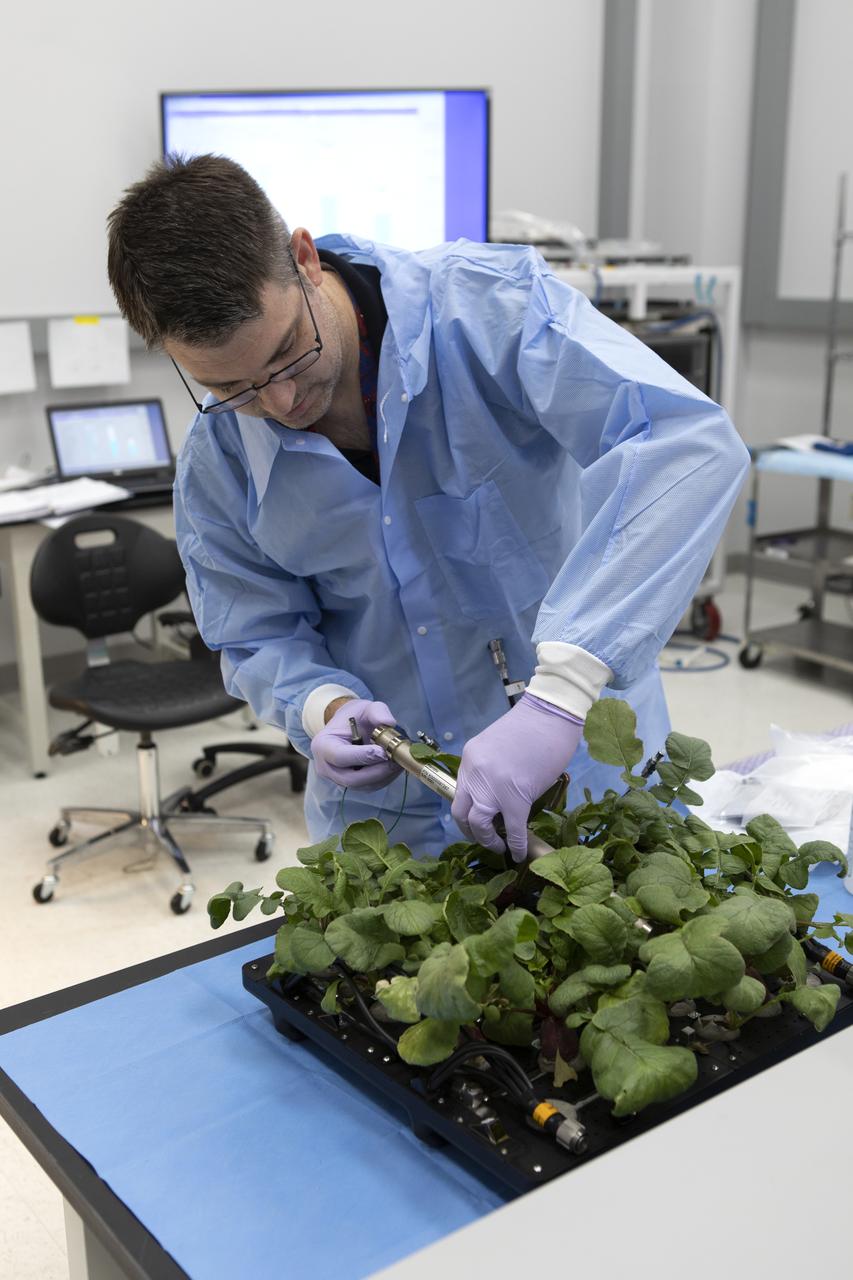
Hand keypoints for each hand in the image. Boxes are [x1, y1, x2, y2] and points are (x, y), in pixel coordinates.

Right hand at [311, 699, 402, 789]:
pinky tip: (394, 766)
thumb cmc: (354, 717)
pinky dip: (384, 778)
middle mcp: (326, 767)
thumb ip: (377, 711)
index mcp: (323, 745)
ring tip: (398, 762)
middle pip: (351, 779)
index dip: (362, 756)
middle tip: (395, 761)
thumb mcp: (364, 707)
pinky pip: (368, 786)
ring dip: (383, 776)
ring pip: (362, 785)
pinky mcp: (351, 784)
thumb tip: (389, 723)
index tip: (382, 751)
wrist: (348, 727)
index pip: (339, 756)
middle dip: (376, 772)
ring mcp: (338, 778)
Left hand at [451, 694, 582, 861]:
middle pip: (461, 813)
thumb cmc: (532, 726)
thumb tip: (497, 796)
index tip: (479, 821)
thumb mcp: (497, 746)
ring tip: (499, 846)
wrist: (551, 713)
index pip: (461, 793)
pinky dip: (515, 845)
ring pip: (478, 824)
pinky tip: (520, 853)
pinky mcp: (516, 797)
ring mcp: (493, 786)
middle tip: (485, 838)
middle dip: (471, 831)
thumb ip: (490, 770)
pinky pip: (512, 829)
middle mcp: (474, 774)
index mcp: (469, 760)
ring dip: (487, 840)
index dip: (469, 811)